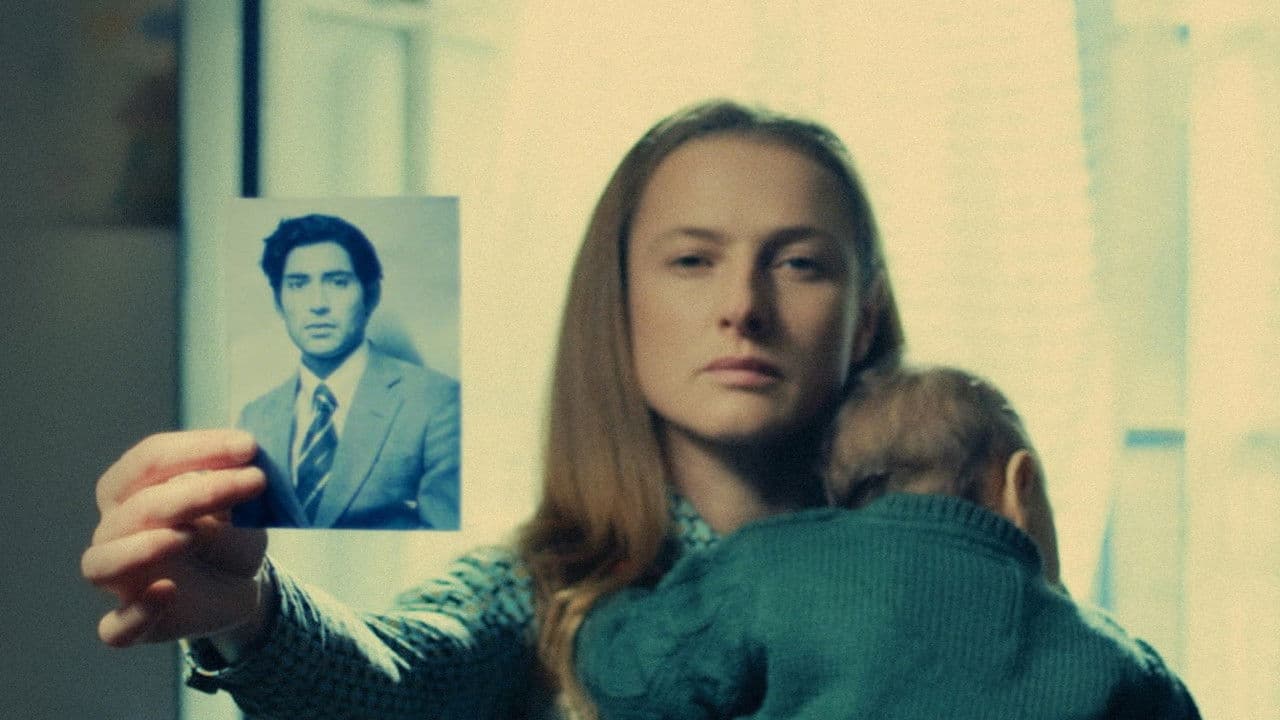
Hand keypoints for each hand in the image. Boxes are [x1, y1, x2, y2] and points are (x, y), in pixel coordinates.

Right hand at [81, 429, 269, 648]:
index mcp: (132, 489)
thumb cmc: (228, 533)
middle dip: (197, 492)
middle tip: (255, 481)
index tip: (249, 446)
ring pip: (102, 563)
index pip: (150, 459)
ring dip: (143, 546)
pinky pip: (115, 628)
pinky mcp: (134, 625)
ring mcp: (120, 580)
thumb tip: (238, 473)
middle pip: (137, 507)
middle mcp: (115, 531)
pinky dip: (136, 613)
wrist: (240, 586)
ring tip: (189, 535)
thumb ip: (232, 492)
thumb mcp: (239, 507)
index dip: (198, 449)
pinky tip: (166, 593)